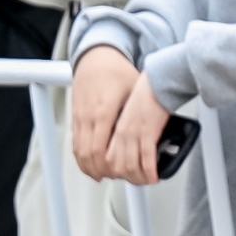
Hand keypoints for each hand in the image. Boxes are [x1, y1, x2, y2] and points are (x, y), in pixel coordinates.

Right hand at [69, 45, 141, 179]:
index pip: (103, 149)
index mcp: (105, 112)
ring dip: (92, 168)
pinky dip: (83, 158)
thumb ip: (143, 114)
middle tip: (122, 178)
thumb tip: (160, 135)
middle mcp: (90, 117)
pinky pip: (76, 144)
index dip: (115, 166)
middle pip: (91, 155)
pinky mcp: (76, 118)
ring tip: (108, 176)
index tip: (129, 173)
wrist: (97, 57)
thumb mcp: (137, 92)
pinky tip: (92, 166)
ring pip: (81, 152)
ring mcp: (80, 118)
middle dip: (106, 171)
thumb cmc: (117, 72)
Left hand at [101, 73, 174, 186]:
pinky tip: (154, 176)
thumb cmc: (146, 95)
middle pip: (115, 166)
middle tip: (134, 181)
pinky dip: (150, 171)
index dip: (109, 171)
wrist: (157, 84)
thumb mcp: (128, 114)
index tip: (116, 176)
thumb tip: (128, 145)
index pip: (104, 157)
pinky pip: (146, 159)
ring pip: (129, 166)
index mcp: (114, 128)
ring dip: (138, 178)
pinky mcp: (148, 134)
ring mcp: (134, 134)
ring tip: (146, 181)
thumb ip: (124, 130)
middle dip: (125, 178)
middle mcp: (121, 133)